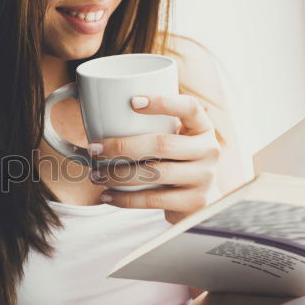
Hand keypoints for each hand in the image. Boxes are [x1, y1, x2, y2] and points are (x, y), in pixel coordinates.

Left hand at [88, 94, 221, 222]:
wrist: (198, 201)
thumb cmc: (174, 162)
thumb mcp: (174, 140)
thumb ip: (151, 126)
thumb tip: (95, 110)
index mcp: (202, 128)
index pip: (190, 107)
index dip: (163, 102)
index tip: (132, 102)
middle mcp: (209, 150)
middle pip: (162, 144)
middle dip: (122, 146)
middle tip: (95, 149)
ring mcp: (204, 177)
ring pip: (155, 173)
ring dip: (118, 174)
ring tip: (96, 175)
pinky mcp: (195, 202)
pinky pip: (154, 199)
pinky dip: (125, 199)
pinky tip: (107, 195)